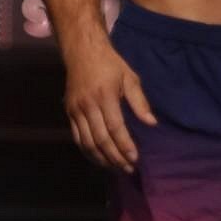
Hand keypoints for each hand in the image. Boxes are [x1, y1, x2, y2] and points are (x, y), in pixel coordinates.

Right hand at [64, 45, 157, 170]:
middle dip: (115, 157)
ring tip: (116, 168)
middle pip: (101, 139)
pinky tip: (98, 159)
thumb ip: (140, 102)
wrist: (82, 51)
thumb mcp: (129, 77)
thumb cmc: (109, 64)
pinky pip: (77, 138)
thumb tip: (151, 123)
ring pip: (87, 142)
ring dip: (102, 158)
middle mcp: (88, 105)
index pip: (115, 127)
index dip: (124, 145)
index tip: (135, 158)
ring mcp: (76, 110)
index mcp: (105, 95)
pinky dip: (87, 151)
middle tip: (128, 168)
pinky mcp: (69, 113)